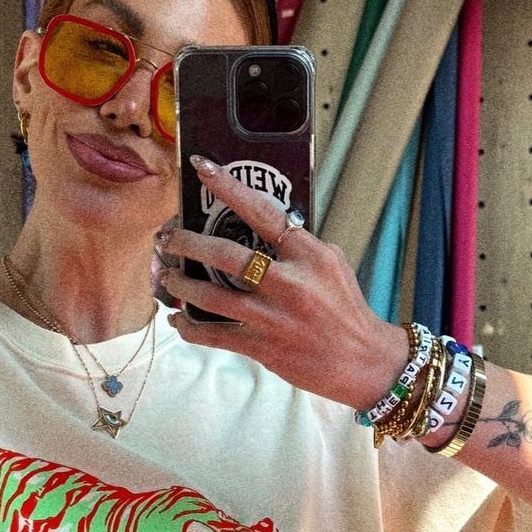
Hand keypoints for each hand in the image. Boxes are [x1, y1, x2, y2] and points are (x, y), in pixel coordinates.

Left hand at [158, 156, 407, 411]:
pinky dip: (190, 327)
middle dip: (188, 243)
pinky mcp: (263, 347)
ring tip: (168, 276)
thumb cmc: (345, 311)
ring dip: (182, 284)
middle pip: (226, 254)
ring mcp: (274, 317)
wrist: (364, 362)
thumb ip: (296, 247)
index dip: (229, 187)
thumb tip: (258, 227)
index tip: (202, 169)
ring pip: (212, 296)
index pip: (263, 211)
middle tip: (168, 239)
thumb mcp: (331, 265)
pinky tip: (178, 319)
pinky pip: (214, 334)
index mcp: (308, 255)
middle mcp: (290, 283)